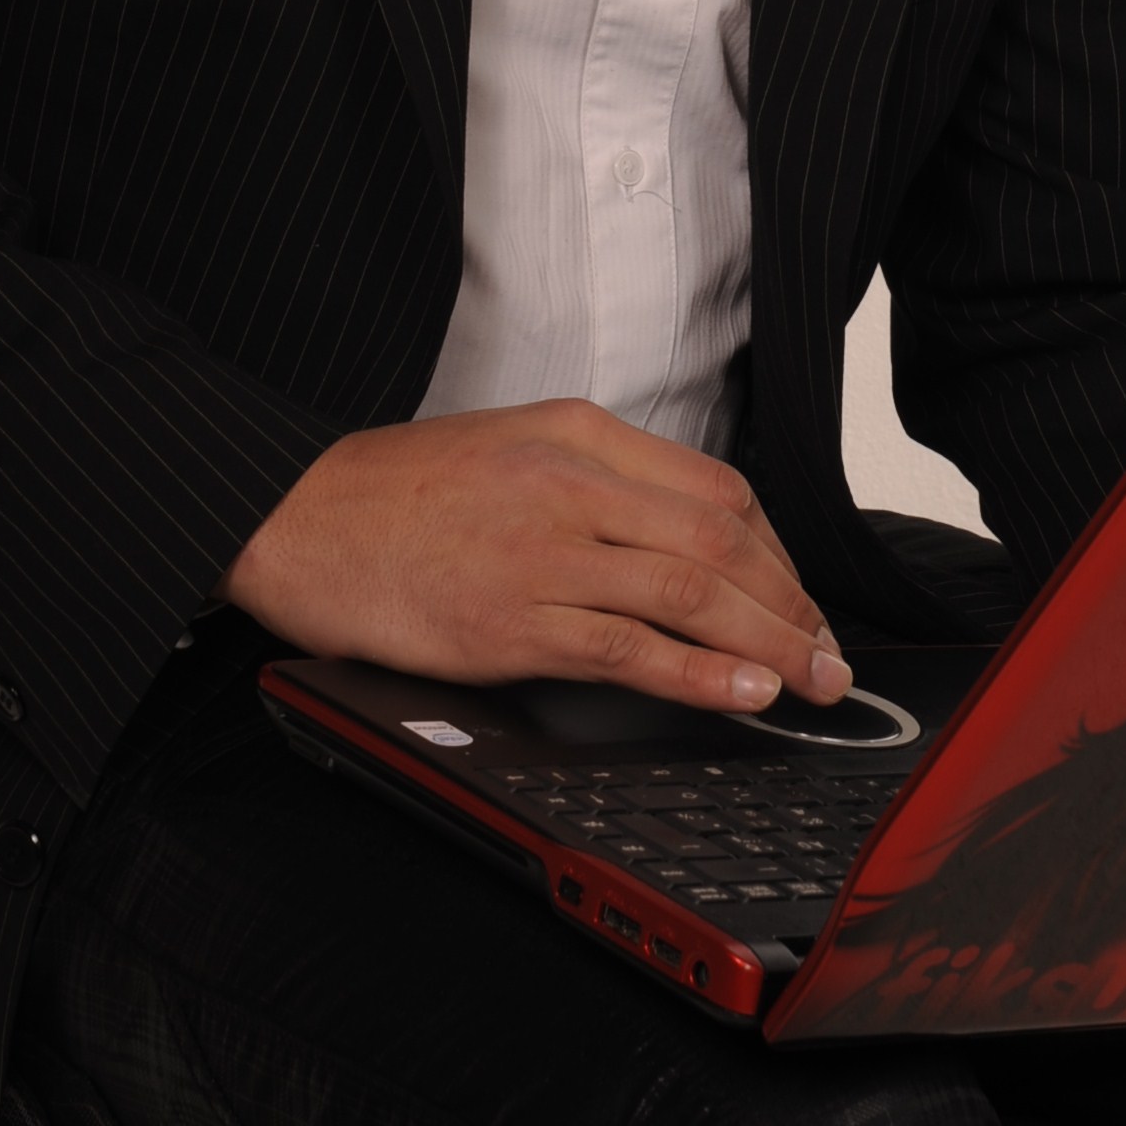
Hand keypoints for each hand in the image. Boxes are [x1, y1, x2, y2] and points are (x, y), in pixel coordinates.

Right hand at [220, 398, 852, 715]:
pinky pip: (628, 648)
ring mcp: (542, 552)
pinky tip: (744, 692)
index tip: (801, 600)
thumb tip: (687, 538)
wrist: (293, 513)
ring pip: (690, 593)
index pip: (719, 492)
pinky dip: (699, 673)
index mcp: (579, 433)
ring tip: (813, 682)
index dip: (777, 555)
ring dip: (768, 643)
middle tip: (833, 656)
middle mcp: (572, 482)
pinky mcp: (509, 622)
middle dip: (793, 606)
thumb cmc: (395, 491)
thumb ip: (598, 480)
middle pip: (722, 542)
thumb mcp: (512, 446)